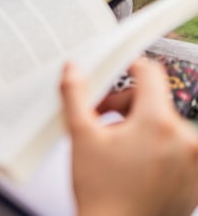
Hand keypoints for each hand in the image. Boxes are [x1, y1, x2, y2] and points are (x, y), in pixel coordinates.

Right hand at [61, 58, 197, 215]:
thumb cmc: (101, 193)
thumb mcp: (81, 137)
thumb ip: (76, 95)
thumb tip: (74, 68)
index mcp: (159, 123)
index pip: (150, 73)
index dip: (129, 66)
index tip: (117, 72)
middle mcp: (186, 139)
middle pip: (154, 101)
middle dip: (125, 106)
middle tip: (100, 122)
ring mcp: (195, 161)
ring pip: (164, 125)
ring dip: (139, 129)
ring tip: (115, 150)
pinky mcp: (197, 178)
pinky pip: (176, 148)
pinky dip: (155, 149)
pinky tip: (132, 165)